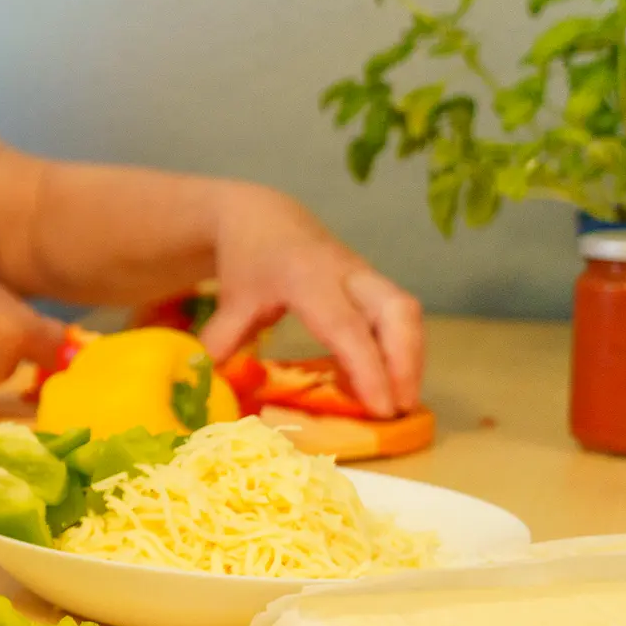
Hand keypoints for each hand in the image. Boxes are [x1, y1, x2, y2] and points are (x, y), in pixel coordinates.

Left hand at [198, 186, 423, 415]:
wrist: (263, 216)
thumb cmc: (248, 260)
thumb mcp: (231, 299)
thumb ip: (224, 341)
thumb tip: (214, 384)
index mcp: (307, 277)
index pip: (346, 327)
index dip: (367, 368)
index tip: (380, 408)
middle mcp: (346, 273)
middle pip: (397, 312)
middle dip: (406, 362)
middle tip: (401, 409)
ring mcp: (365, 276)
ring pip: (407, 313)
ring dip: (410, 359)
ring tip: (400, 402)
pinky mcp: (374, 284)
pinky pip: (399, 316)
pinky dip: (400, 349)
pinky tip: (385, 383)